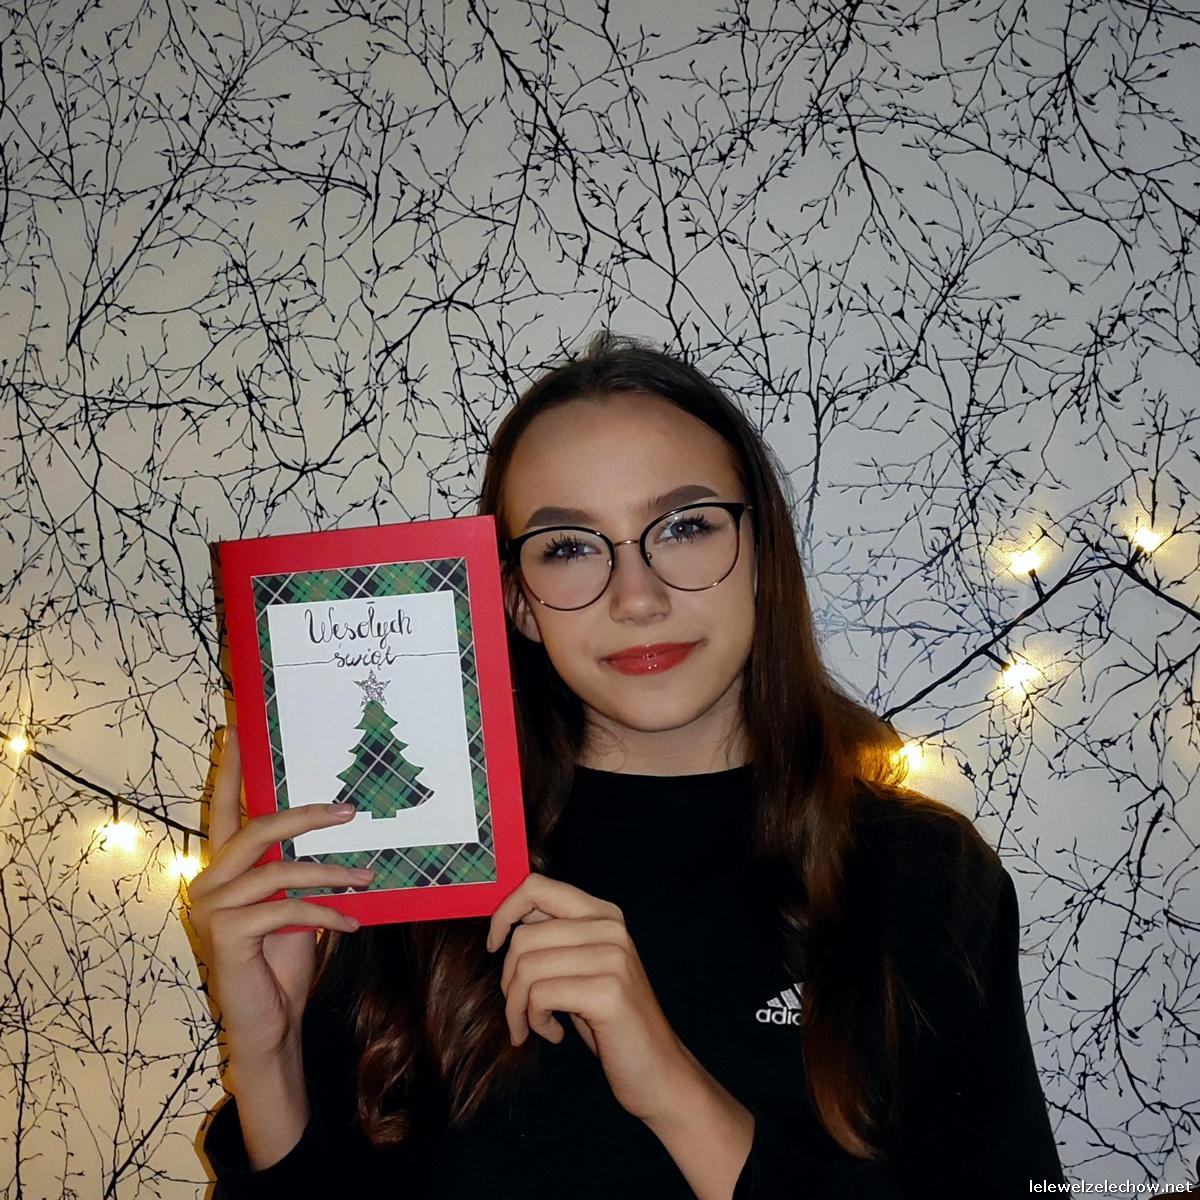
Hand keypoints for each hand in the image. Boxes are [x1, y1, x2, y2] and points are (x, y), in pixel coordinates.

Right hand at [183, 725, 374, 1069]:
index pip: (223, 812)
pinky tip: (352, 921)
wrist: (269, 1023)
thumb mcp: (294, 905)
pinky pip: (286, 910)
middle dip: (306, 817)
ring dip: (332, 873)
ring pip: (280, 871)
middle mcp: (209, 882)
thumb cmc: (283, 962)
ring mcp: (213, 908)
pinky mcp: (226, 934)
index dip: (229, 772)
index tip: (236, 731)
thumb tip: (337, 825)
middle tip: (349, 811)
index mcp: (223, 869)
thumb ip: (296, 869)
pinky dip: (325, 912)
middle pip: (257, 831)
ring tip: (369, 878)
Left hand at [485, 871, 696, 1126]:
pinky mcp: (608, 992)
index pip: (536, 887)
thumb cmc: (609, 1021)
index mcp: (602, 913)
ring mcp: (612, 957)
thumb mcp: (582, 967)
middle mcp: (610, 927)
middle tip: (520, 1008)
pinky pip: (540, 996)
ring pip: (526, 967)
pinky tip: (554, 1034)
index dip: (503, 914)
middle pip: (523, 936)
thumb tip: (506, 920)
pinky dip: (533, 1021)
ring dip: (518, 1006)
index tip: (494, 946)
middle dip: (508, 980)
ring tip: (533, 1025)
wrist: (658, 1069)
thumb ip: (554, 937)